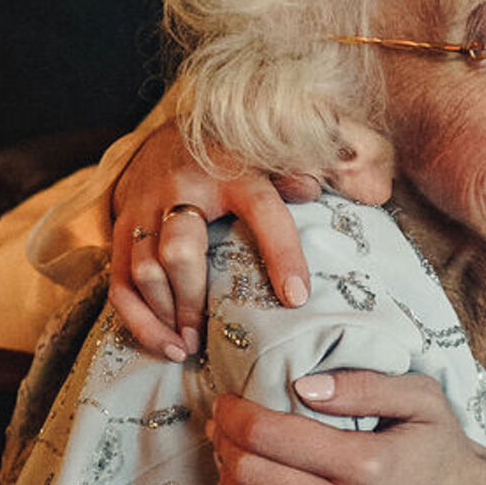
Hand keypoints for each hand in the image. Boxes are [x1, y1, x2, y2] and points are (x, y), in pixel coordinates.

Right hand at [109, 120, 391, 358]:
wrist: (173, 135)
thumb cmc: (238, 157)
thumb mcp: (276, 156)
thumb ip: (312, 175)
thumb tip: (366, 191)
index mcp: (235, 170)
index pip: (264, 210)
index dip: (281, 254)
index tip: (298, 298)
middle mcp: (185, 187)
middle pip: (181, 250)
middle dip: (194, 299)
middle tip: (209, 337)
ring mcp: (147, 207)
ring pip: (144, 268)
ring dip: (164, 315)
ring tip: (187, 349)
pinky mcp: (121, 226)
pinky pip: (119, 278)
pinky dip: (137, 317)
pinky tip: (163, 343)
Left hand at [208, 370, 485, 484]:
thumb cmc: (444, 451)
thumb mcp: (422, 399)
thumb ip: (364, 385)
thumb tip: (303, 386)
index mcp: (368, 463)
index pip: (271, 436)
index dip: (236, 416)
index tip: (225, 404)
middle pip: (254, 475)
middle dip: (226, 445)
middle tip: (223, 430)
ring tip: (237, 465)